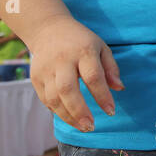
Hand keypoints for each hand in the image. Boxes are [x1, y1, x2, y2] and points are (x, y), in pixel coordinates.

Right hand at [28, 16, 123, 130]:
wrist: (48, 29)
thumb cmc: (81, 41)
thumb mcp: (101, 47)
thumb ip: (111, 68)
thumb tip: (119, 88)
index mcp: (82, 51)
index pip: (93, 76)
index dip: (102, 96)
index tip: (111, 111)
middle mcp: (62, 60)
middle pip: (68, 89)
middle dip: (80, 111)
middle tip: (91, 127)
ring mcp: (46, 69)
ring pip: (54, 98)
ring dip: (68, 116)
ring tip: (82, 126)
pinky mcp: (35, 77)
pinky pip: (45, 99)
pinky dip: (57, 111)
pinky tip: (69, 117)